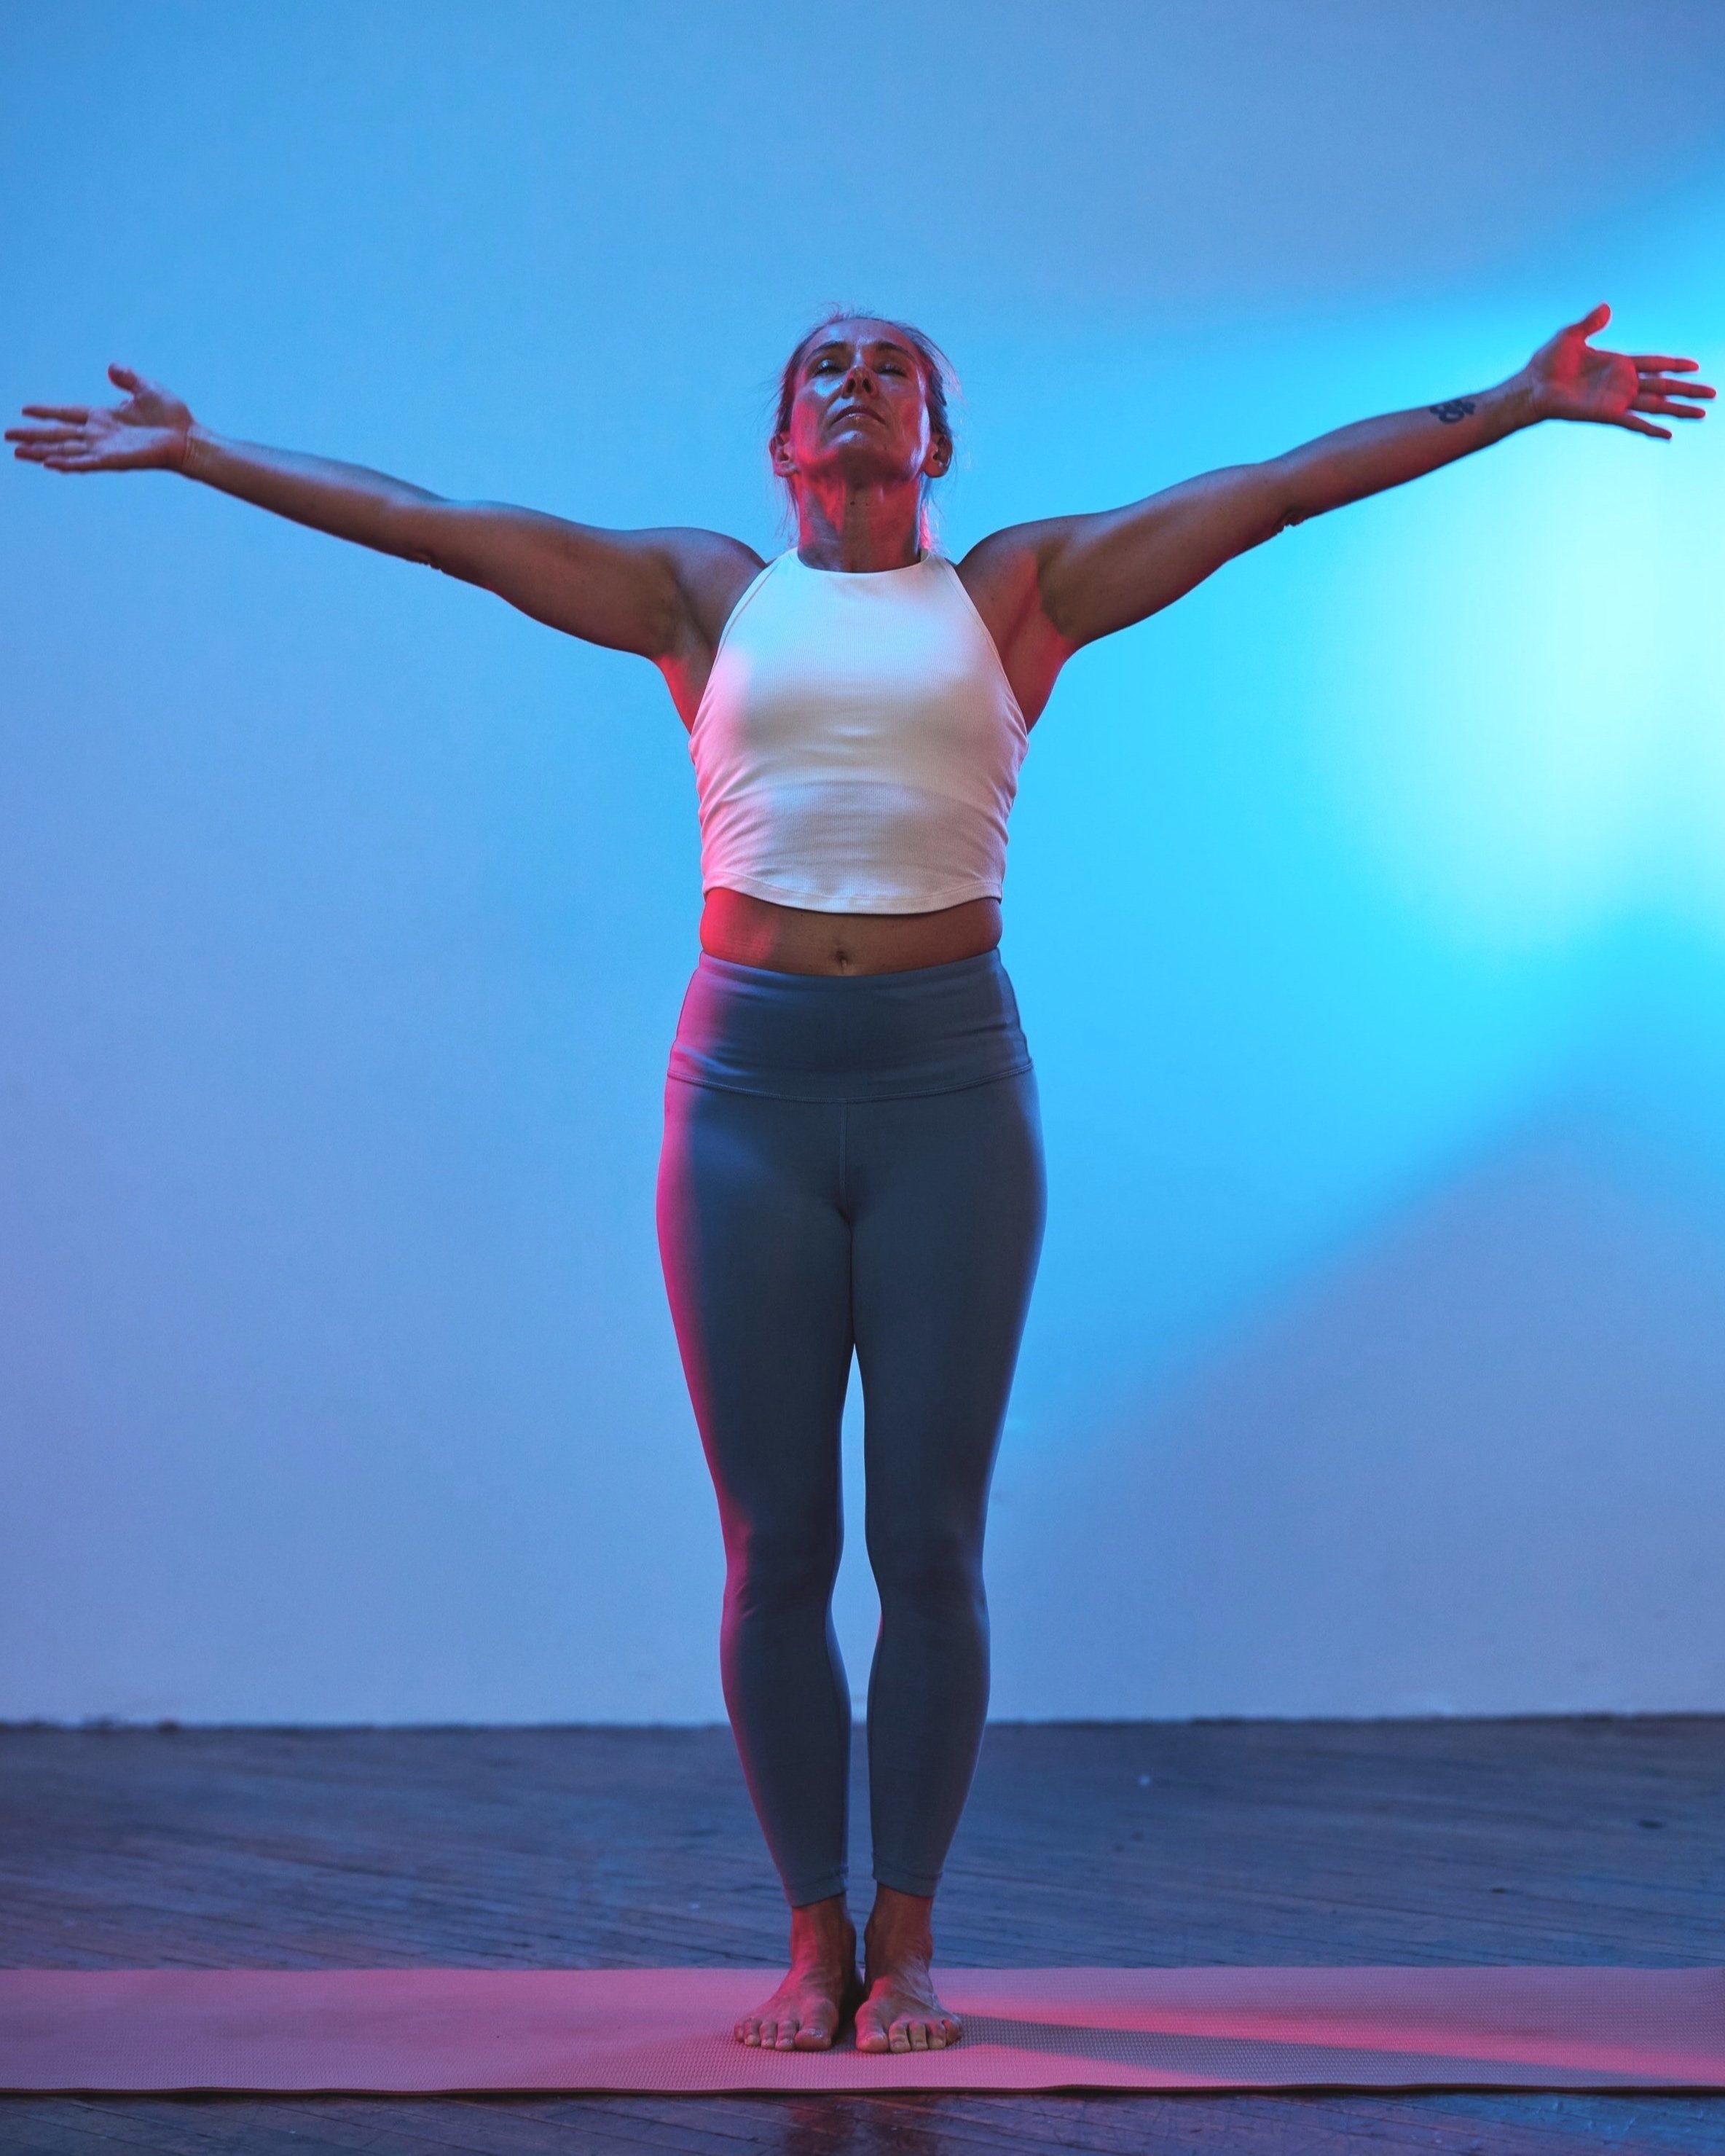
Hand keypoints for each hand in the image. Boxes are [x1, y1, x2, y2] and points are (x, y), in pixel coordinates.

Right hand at [7, 363, 194, 472]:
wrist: (189, 438)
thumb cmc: (172, 417)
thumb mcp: (146, 389)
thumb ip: (127, 378)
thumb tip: (112, 367)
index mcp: (104, 417)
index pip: (67, 413)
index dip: (46, 412)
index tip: (25, 410)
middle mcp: (100, 434)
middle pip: (58, 434)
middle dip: (32, 436)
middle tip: (7, 436)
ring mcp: (105, 448)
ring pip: (65, 450)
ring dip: (41, 452)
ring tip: (17, 453)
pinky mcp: (114, 460)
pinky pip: (85, 463)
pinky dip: (67, 463)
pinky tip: (48, 463)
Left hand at [1522, 303, 1712, 439]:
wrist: (1530, 387)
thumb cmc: (1547, 363)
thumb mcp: (1571, 335)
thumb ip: (1591, 322)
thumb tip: (1606, 306)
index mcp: (1618, 363)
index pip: (1655, 363)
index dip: (1675, 364)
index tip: (1696, 366)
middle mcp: (1621, 384)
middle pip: (1664, 385)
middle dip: (1688, 389)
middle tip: (1713, 393)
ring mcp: (1616, 400)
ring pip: (1656, 404)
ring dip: (1679, 410)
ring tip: (1702, 414)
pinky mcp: (1606, 414)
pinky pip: (1634, 423)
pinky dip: (1650, 429)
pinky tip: (1668, 436)